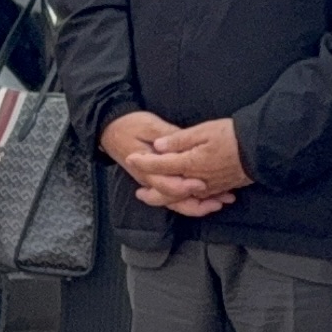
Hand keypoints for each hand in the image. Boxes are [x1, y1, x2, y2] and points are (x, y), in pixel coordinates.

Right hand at [100, 109, 223, 213]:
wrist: (112, 129)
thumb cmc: (130, 125)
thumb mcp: (150, 126)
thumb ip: (168, 137)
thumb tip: (185, 146)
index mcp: (147, 169)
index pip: (167, 185)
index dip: (185, 187)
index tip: (202, 184)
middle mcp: (150, 181)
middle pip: (173, 201)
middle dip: (197, 203)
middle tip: (219, 201)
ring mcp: (153, 183)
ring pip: (176, 203)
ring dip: (198, 206)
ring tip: (219, 203)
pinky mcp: (158, 181)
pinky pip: (175, 198)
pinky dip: (192, 201)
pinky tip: (209, 199)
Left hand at [130, 117, 248, 210]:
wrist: (261, 149)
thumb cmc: (233, 136)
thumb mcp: (204, 131)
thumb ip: (179, 140)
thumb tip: (158, 146)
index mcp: (190, 163)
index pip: (160, 165)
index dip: (144, 162)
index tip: (130, 158)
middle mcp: (196, 181)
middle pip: (168, 191)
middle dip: (152, 193)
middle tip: (139, 193)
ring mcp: (208, 188)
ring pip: (182, 199)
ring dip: (167, 199)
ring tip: (156, 197)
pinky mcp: (218, 189)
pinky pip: (198, 200)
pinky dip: (186, 201)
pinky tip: (182, 198)